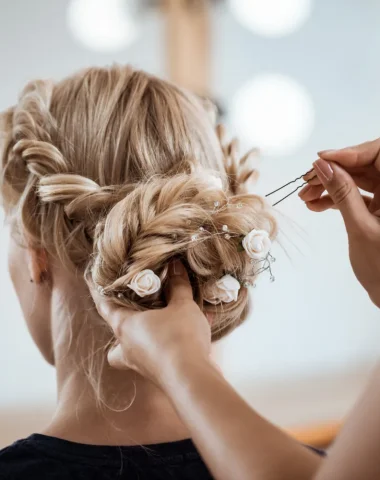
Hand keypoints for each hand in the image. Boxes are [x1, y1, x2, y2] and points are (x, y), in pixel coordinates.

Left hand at [90, 260, 210, 387]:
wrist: (192, 379)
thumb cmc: (179, 337)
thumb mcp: (182, 305)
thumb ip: (178, 285)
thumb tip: (175, 265)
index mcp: (125, 326)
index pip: (105, 306)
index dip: (100, 293)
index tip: (93, 282)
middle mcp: (128, 347)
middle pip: (115, 336)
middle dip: (122, 325)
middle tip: (133, 312)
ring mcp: (142, 364)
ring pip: (134, 351)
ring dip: (145, 338)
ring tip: (162, 325)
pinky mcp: (158, 375)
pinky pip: (160, 356)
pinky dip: (171, 346)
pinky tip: (191, 336)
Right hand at [299, 138, 379, 307]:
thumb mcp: (360, 228)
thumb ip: (342, 194)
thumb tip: (323, 166)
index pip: (379, 153)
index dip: (350, 153)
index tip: (322, 160)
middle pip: (364, 165)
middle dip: (333, 171)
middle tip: (307, 182)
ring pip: (356, 180)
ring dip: (330, 186)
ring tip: (305, 197)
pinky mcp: (378, 211)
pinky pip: (355, 196)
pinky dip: (335, 199)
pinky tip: (315, 205)